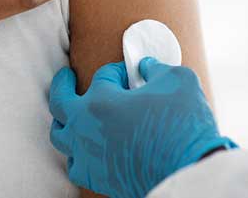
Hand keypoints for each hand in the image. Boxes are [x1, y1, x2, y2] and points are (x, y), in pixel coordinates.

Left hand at [48, 58, 235, 197]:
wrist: (188, 173)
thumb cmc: (183, 125)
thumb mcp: (178, 80)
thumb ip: (156, 68)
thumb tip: (146, 68)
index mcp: (100, 101)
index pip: (103, 76)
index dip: (119, 70)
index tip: (132, 72)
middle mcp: (85, 128)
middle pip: (59, 102)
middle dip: (62, 84)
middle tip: (65, 75)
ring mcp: (87, 156)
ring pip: (60, 136)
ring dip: (64, 120)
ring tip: (69, 113)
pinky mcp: (97, 178)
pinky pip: (75, 164)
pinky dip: (77, 153)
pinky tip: (86, 148)